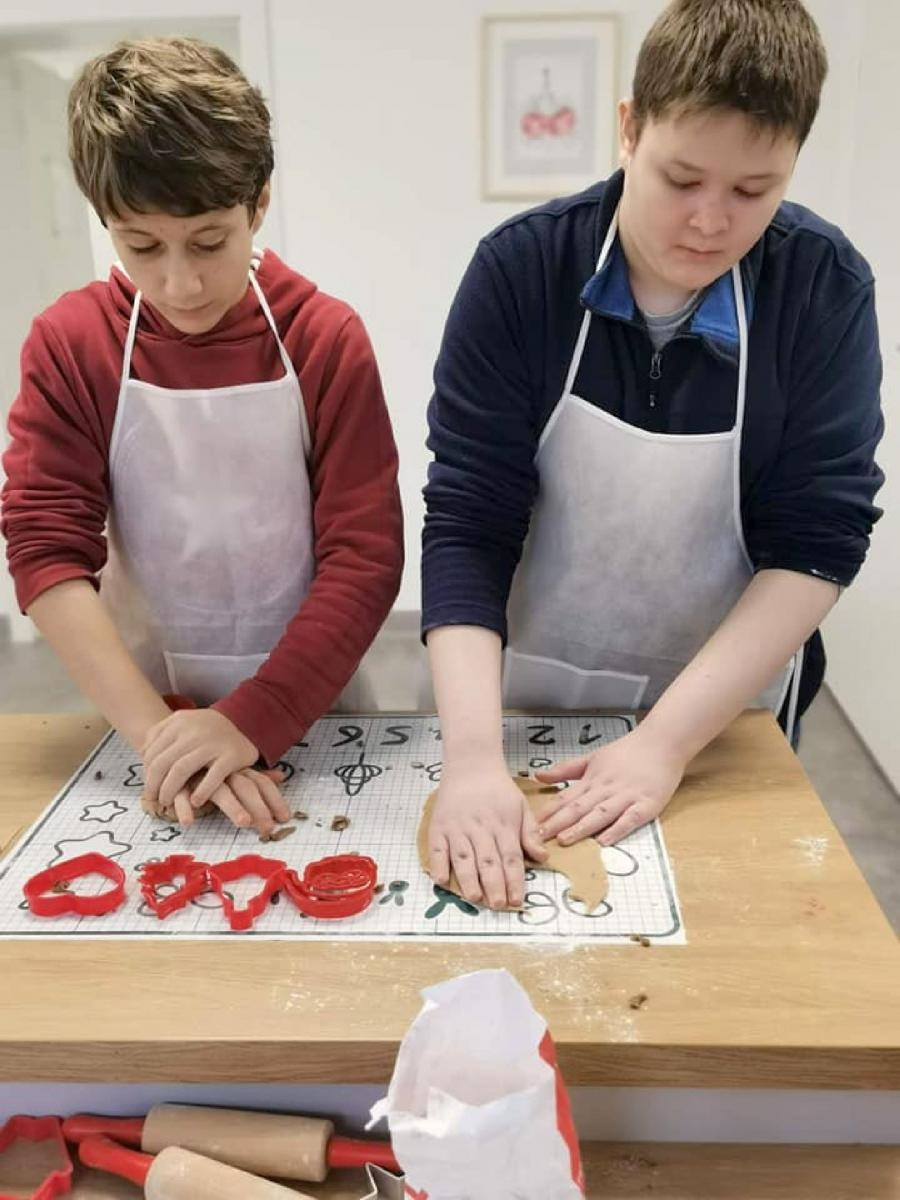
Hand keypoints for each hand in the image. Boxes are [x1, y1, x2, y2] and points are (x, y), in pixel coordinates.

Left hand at [142, 708, 257, 814]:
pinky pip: (212, 778)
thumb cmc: (208, 730)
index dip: (146, 774)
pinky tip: (195, 802)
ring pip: (181, 770)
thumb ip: (162, 734)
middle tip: (154, 799)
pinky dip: (201, 792)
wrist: (247, 722)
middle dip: (154, 785)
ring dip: (170, 791)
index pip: (153, 752)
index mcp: (179, 722)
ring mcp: (213, 742)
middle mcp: (194, 730)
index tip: (148, 789)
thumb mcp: (183, 723)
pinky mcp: (231, 756)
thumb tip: (143, 753)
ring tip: (168, 802)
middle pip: (163, 763)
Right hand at [169, 767, 289, 834]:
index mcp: (238, 768)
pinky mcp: (179, 783)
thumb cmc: (207, 761)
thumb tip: (282, 777)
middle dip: (259, 807)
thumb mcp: (232, 768)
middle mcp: (223, 771)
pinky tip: (189, 822)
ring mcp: (202, 775)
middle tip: (269, 827)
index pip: (261, 783)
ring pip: (219, 790)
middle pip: (245, 787)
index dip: (274, 800)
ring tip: (244, 822)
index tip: (285, 818)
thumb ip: (255, 776)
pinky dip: (185, 807)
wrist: (172, 739)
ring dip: (232, 806)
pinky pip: (182, 795)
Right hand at [427, 762, 546, 909]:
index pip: (511, 857)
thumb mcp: (521, 806)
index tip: (517, 900)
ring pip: (463, 857)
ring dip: (469, 879)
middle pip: (488, 861)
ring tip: (475, 898)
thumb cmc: (498, 789)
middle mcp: (480, 828)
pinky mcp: (439, 826)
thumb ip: (530, 833)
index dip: (514, 880)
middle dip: (494, 885)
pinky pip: (437, 848)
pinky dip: (438, 864)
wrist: (471, 764)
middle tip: (498, 905)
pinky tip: (442, 880)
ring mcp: (457, 828)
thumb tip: (542, 858)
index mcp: (503, 825)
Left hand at [534, 726, 686, 845]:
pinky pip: (630, 819)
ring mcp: (627, 797)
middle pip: (579, 808)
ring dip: (582, 827)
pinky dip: (617, 829)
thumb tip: (538, 776)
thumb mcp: (593, 757)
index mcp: (592, 779)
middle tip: (539, 838)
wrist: (662, 742)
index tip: (530, 825)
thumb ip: (566, 770)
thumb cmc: (628, 751)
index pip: (566, 798)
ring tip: (565, 839)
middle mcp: (606, 788)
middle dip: (558, 824)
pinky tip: (604, 840)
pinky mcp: (647, 805)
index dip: (548, 812)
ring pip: (601, 814)